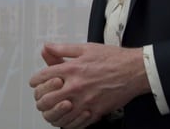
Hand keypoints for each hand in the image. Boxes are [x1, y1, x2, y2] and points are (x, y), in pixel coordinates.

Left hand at [29, 43, 149, 127]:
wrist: (134, 71)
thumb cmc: (113, 58)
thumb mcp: (85, 48)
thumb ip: (63, 49)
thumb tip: (47, 47)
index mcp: (72, 69)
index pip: (42, 77)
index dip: (35, 81)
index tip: (35, 82)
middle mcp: (76, 86)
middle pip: (46, 99)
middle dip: (39, 98)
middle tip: (41, 97)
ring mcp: (85, 101)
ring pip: (58, 115)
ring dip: (51, 113)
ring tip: (51, 109)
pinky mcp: (95, 112)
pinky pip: (75, 123)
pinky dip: (67, 122)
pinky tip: (66, 117)